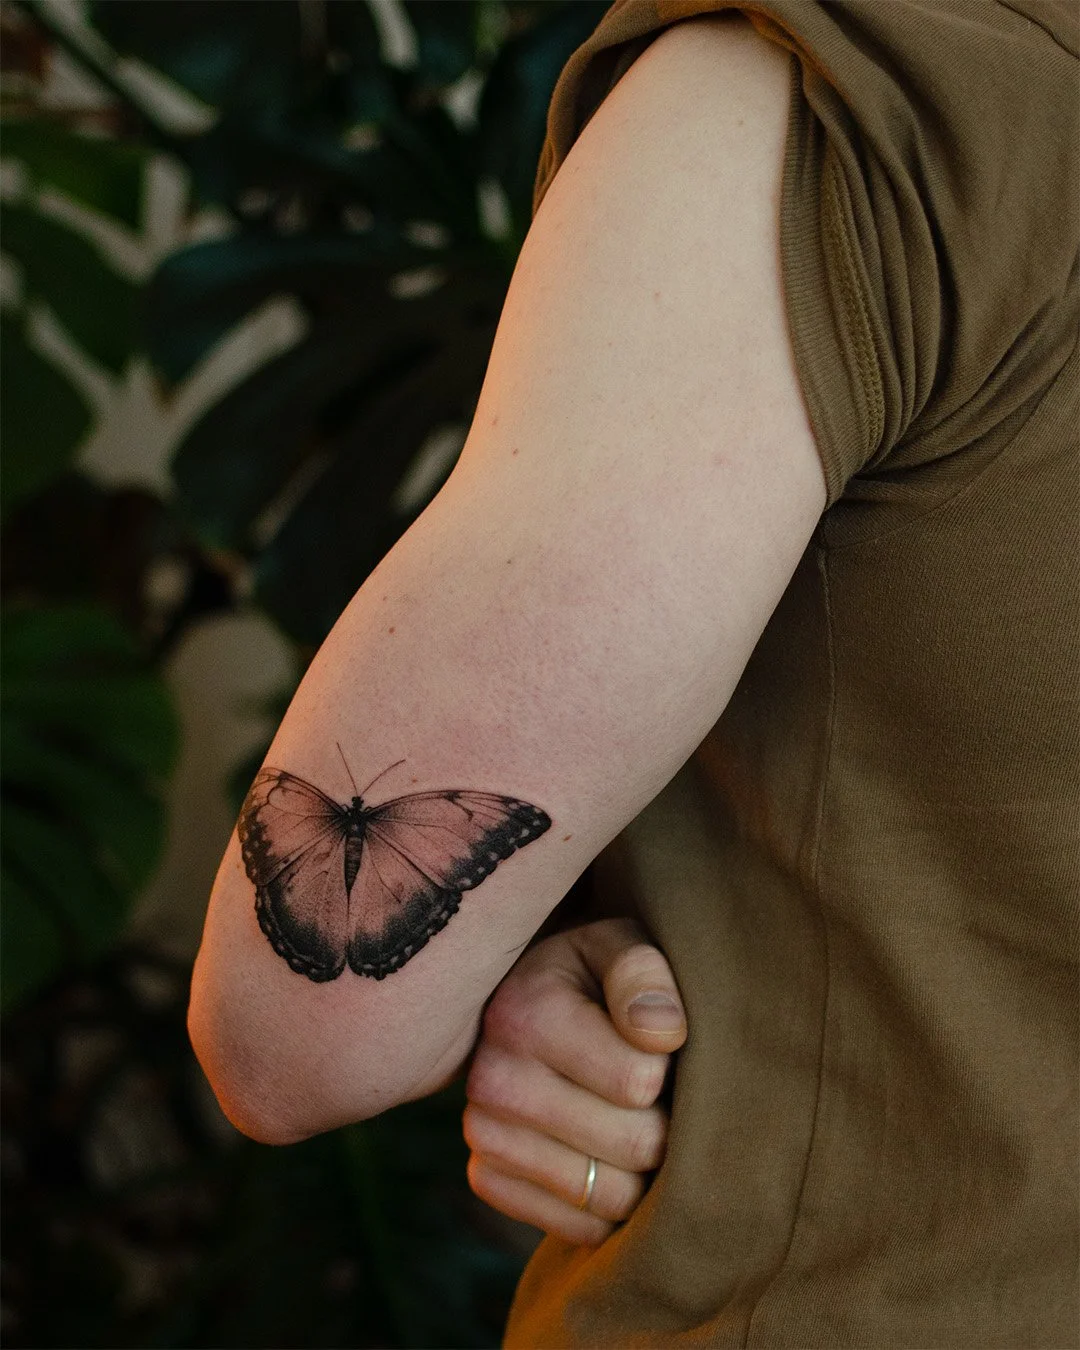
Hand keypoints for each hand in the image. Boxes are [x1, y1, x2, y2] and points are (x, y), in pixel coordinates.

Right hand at [463, 917, 686, 1245]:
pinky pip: (578, 1226)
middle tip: (657, 1093)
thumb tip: (661, 1034)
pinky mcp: (486, 1175)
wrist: (531, 999)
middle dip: (664, 1124)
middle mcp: (491, 1077)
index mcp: (525, 1012)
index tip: (657, 1044)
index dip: (668, 1067)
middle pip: (632, 1146)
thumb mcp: (620, 945)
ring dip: (642, 1170)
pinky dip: (608, 1205)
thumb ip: (644, 973)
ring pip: (609, 1197)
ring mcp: (482, 1132)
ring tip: (633, 1120)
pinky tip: (606, 1156)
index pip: (639, 1081)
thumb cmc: (595, 973)